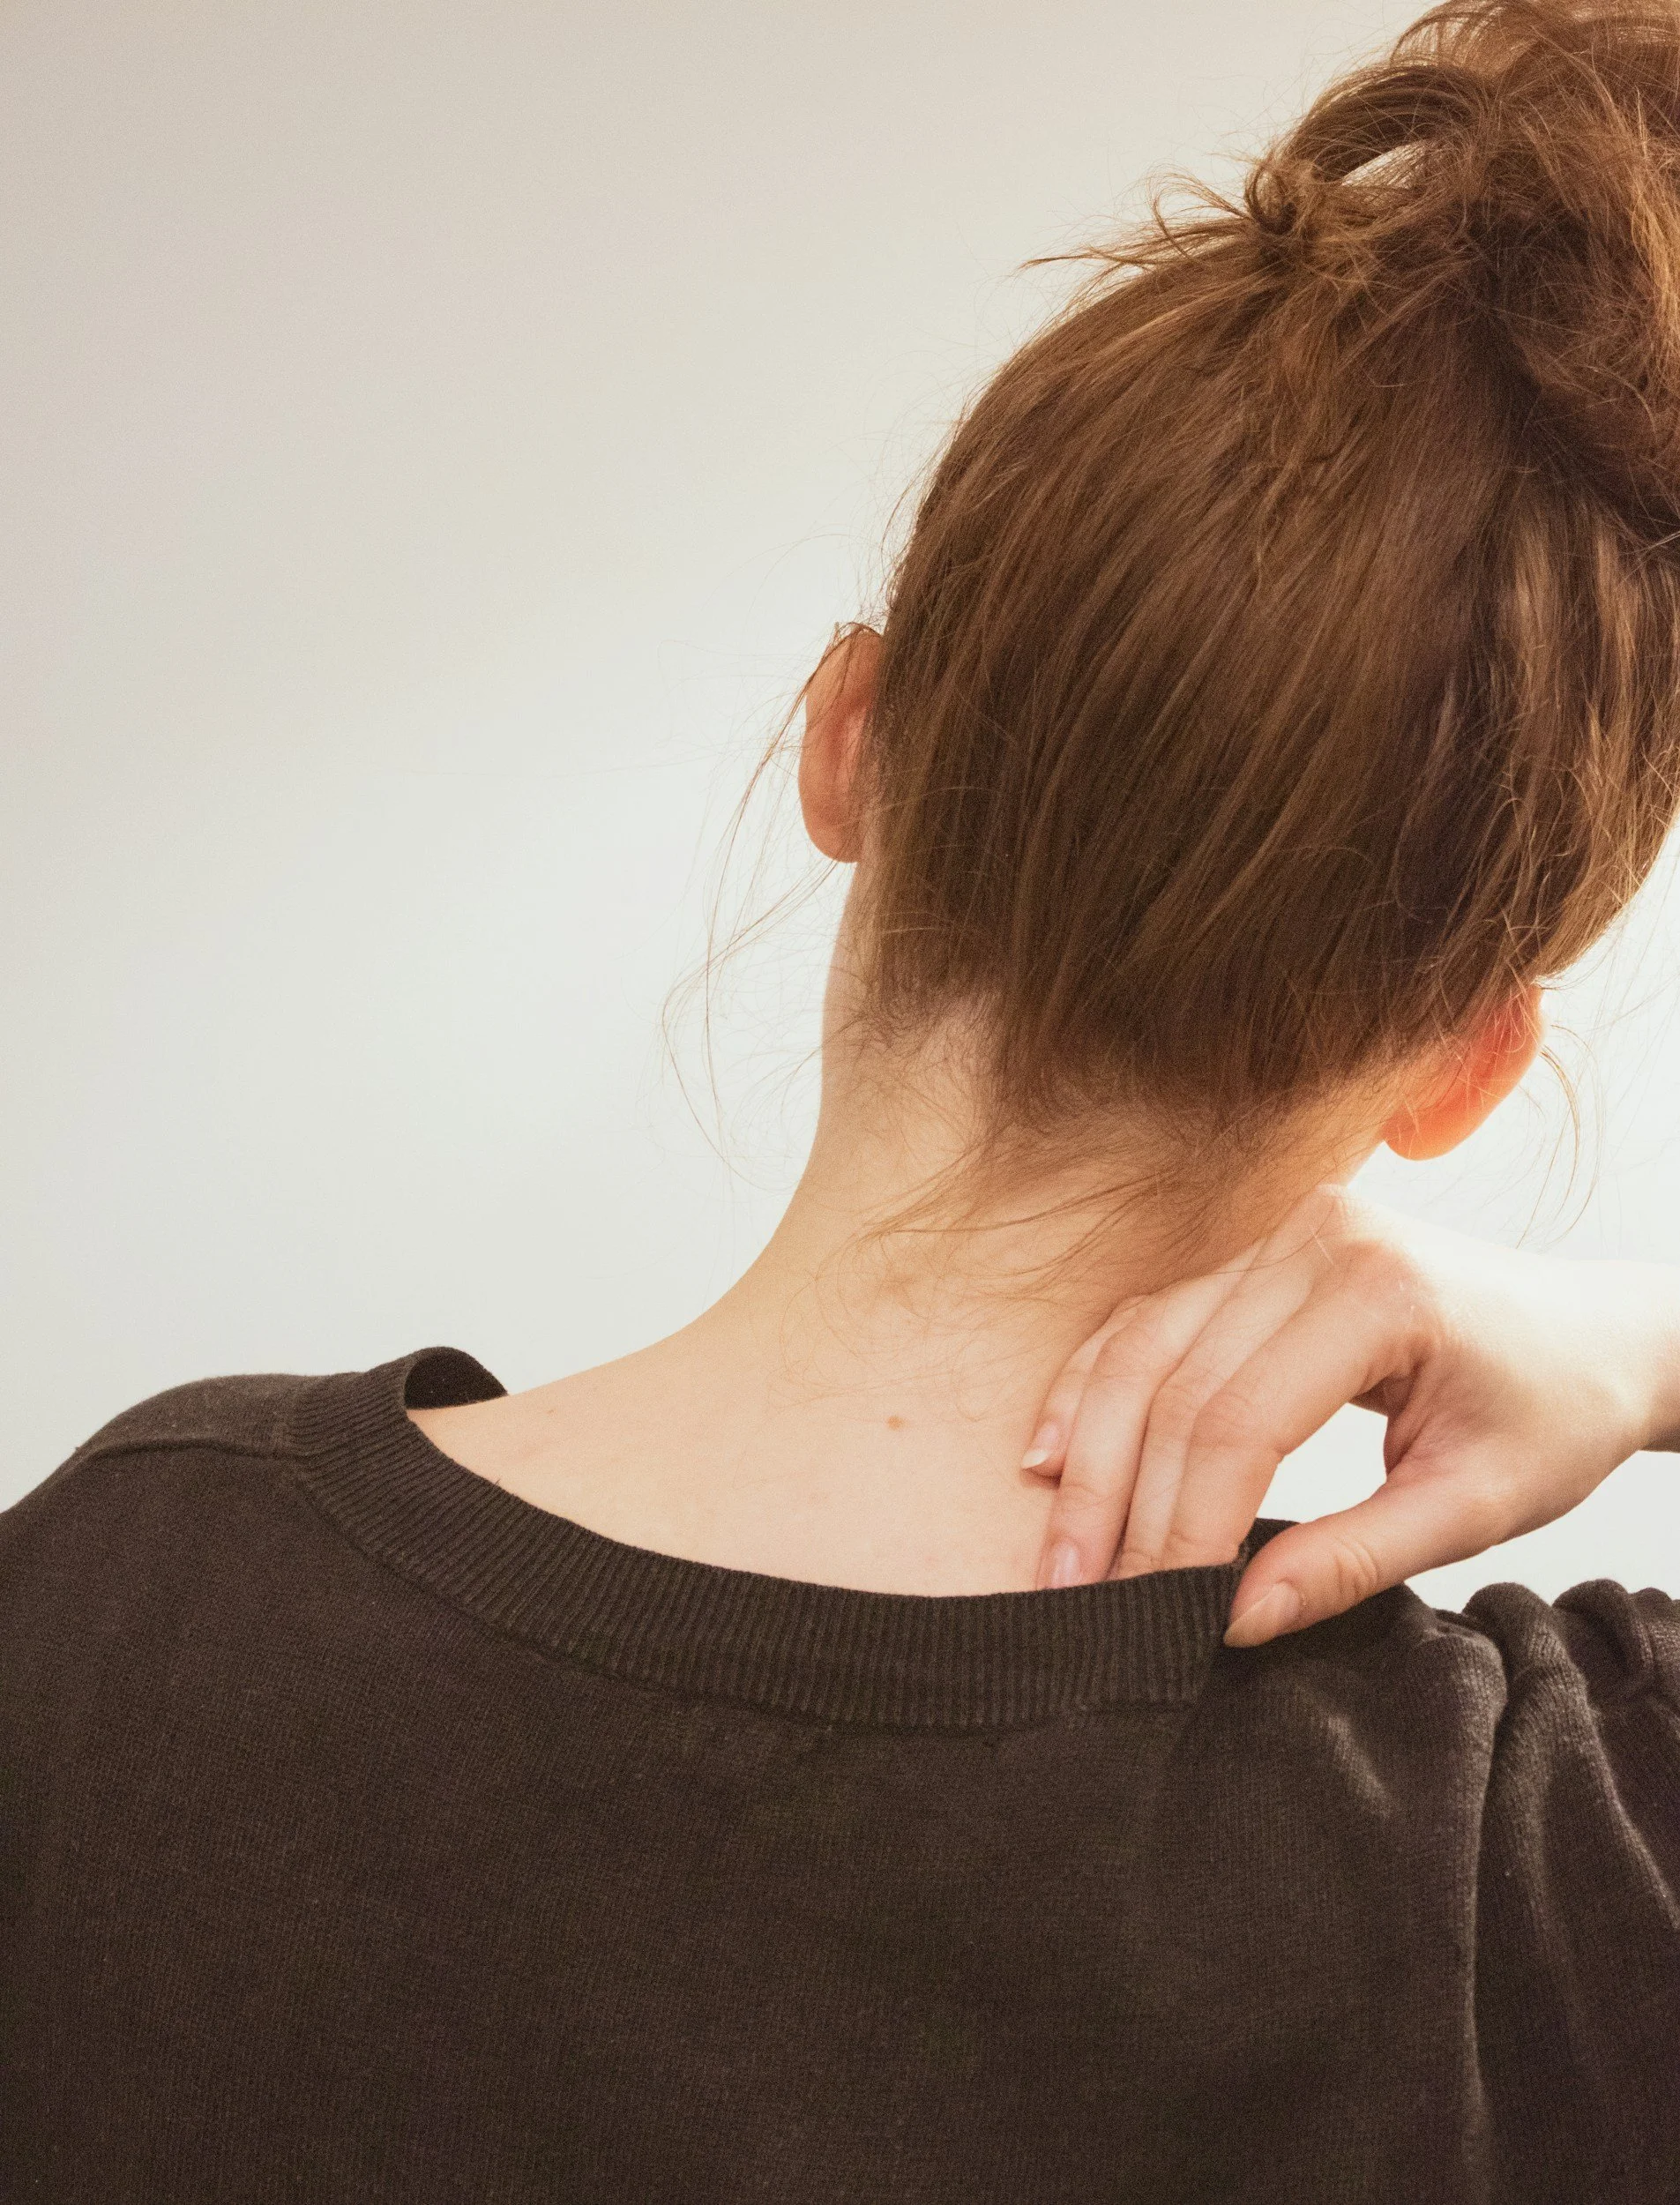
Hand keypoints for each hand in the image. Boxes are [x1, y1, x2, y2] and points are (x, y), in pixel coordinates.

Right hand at [1027, 1183, 1679, 1644]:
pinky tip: (1054, 1455)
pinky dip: (1096, 1386)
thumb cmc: (1555, 1414)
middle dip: (1118, 1500)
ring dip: (1087, 1449)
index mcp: (1379, 1290)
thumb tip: (1233, 1622)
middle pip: (1175, 1380)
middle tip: (1080, 1598)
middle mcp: (1314, 1238)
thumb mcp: (1473, 1507)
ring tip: (1058, 1548)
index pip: (1242, 1420)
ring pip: (1143, 1343)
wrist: (1599, 1336)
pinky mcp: (1256, 1247)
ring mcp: (1278, 1230)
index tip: (1157, 1613)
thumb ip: (1351, 1561)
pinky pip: (1152, 1317)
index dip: (1185, 1525)